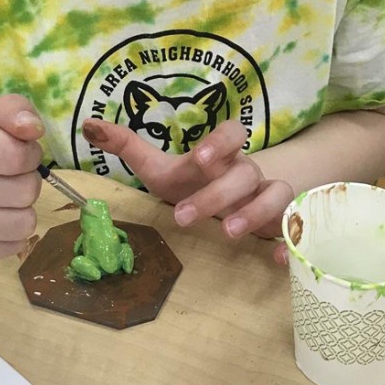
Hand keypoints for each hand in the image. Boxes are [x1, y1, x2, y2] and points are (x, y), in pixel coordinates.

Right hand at [0, 96, 43, 260]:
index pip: (15, 156)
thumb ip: (13, 109)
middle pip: (24, 191)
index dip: (29, 153)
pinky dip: (12, 232)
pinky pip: (12, 248)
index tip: (20, 151)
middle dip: (27, 180)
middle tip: (11, 175)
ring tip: (5, 195)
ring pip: (23, 224)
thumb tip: (34, 130)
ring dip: (23, 208)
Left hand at [82, 118, 293, 241]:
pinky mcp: (279, 226)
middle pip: (244, 173)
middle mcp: (248, 173)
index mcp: (221, 156)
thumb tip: (89, 125)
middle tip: (184, 216)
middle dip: (216, 193)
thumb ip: (128, 147)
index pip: (232, 133)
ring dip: (257, 212)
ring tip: (229, 233)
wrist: (234, 201)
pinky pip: (295, 231)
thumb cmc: (192, 184)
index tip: (199, 158)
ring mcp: (267, 197)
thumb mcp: (161, 169)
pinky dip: (288, 245)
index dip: (220, 142)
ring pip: (277, 195)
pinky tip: (274, 260)